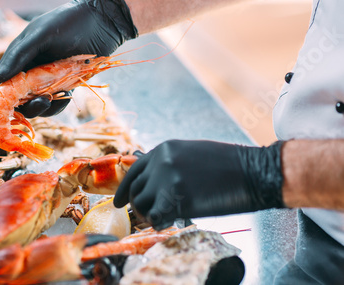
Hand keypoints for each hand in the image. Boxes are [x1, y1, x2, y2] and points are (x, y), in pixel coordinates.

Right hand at [0, 0, 137, 130]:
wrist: (101, 21)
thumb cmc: (68, 22)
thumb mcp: (40, 35)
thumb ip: (18, 56)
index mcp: (16, 57)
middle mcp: (27, 70)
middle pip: (15, 100)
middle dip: (20, 110)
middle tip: (34, 109)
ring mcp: (45, 80)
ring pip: (35, 105)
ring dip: (40, 107)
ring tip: (49, 98)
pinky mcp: (63, 85)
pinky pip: (55, 104)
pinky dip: (58, 104)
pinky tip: (67, 93)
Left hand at [113, 140, 284, 229]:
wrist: (253, 171)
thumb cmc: (228, 165)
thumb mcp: (192, 153)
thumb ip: (169, 164)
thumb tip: (155, 182)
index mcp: (164, 149)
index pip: (134, 171)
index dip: (125, 189)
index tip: (119, 202)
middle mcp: (161, 162)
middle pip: (135, 190)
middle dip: (139, 205)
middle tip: (150, 214)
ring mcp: (167, 180)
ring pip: (140, 205)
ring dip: (149, 214)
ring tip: (165, 216)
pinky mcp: (177, 199)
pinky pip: (155, 218)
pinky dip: (161, 223)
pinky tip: (173, 220)